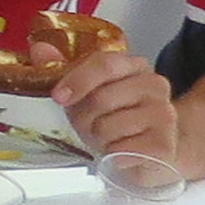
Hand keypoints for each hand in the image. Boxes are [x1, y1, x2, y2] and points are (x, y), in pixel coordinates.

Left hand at [51, 39, 180, 166]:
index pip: (105, 64)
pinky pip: (120, 150)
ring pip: (107, 127)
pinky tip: (121, 152)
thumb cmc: (115, 119)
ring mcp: (164, 114)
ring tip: (108, 139)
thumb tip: (40, 49)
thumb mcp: (86, 93)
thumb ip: (63, 69)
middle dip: (83, 118)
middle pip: (101, 98)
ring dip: (98, 139)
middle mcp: (154, 85)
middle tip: (89, 126)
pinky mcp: (164, 143)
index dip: (77, 80)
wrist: (151, 151)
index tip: (59, 97)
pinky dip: (112, 155)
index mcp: (134, 66)